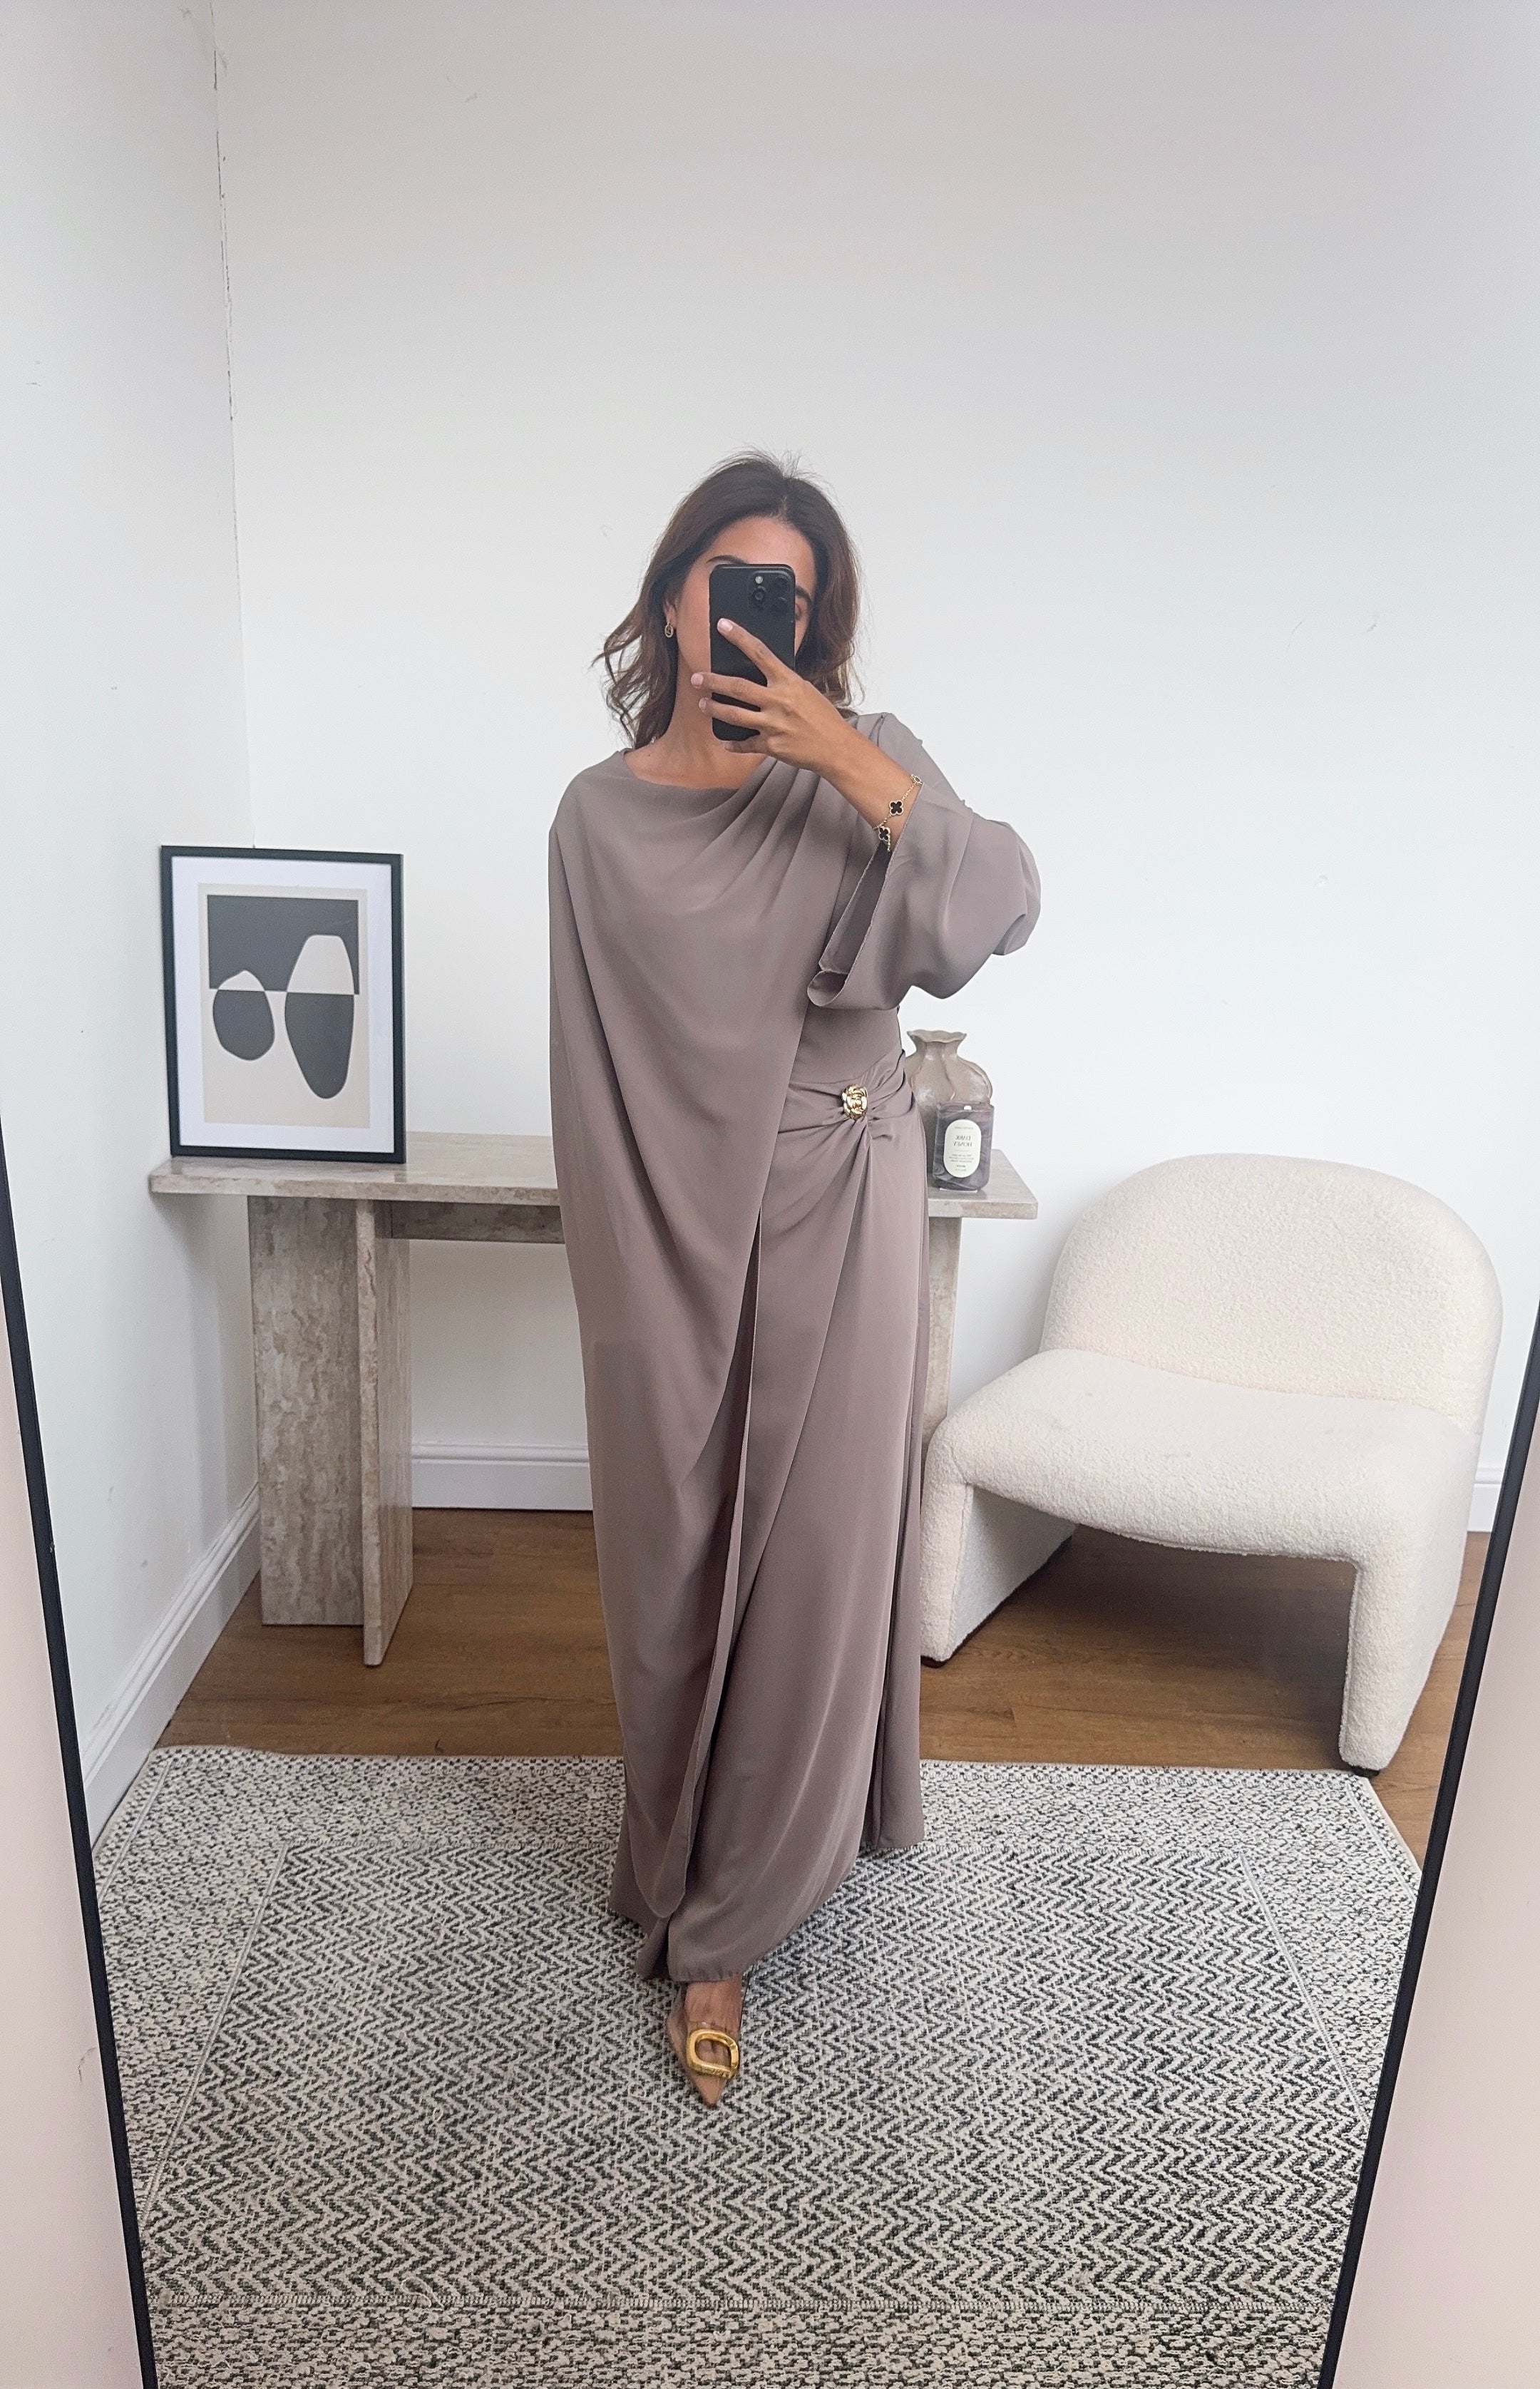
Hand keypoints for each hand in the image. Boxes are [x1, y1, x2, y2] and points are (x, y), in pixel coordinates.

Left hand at [690, 619, 853, 777]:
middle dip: (712, 681)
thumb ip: (784, 683)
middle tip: (697, 678)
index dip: (739, 637)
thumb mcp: (806, 691)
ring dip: (715, 709)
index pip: (760, 652)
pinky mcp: (771, 746)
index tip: (723, 626)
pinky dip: (733, 744)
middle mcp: (778, 701)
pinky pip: (745, 744)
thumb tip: (765, 675)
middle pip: (737, 686)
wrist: (837, 748)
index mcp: (788, 682)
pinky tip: (723, 742)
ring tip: (703, 705)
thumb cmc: (824, 718)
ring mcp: (773, 724)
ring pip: (734, 715)